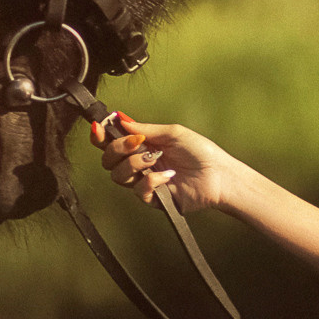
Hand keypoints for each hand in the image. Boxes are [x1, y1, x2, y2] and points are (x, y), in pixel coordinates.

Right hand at [91, 114, 240, 214]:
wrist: (220, 176)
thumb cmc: (202, 153)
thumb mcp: (174, 133)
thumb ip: (146, 128)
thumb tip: (121, 120)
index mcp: (144, 146)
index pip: (113, 142)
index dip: (101, 136)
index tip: (99, 128)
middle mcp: (141, 164)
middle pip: (109, 160)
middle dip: (117, 149)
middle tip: (136, 144)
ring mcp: (146, 181)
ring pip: (119, 175)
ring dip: (134, 164)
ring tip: (154, 159)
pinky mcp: (154, 198)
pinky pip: (138, 191)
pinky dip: (150, 181)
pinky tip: (167, 176)